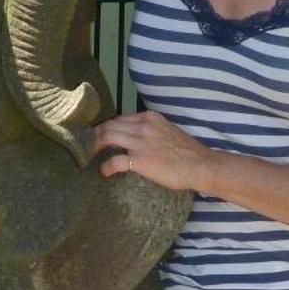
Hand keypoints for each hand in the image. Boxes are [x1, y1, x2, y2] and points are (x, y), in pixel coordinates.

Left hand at [92, 110, 211, 193]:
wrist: (201, 165)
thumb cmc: (188, 153)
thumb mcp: (168, 131)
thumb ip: (152, 131)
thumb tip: (138, 140)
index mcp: (150, 117)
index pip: (120, 118)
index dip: (107, 127)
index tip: (100, 135)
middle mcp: (143, 126)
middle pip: (109, 125)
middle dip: (95, 135)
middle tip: (87, 145)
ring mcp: (140, 142)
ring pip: (107, 137)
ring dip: (94, 146)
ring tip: (89, 155)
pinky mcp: (139, 160)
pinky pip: (114, 161)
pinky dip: (106, 166)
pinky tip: (104, 172)